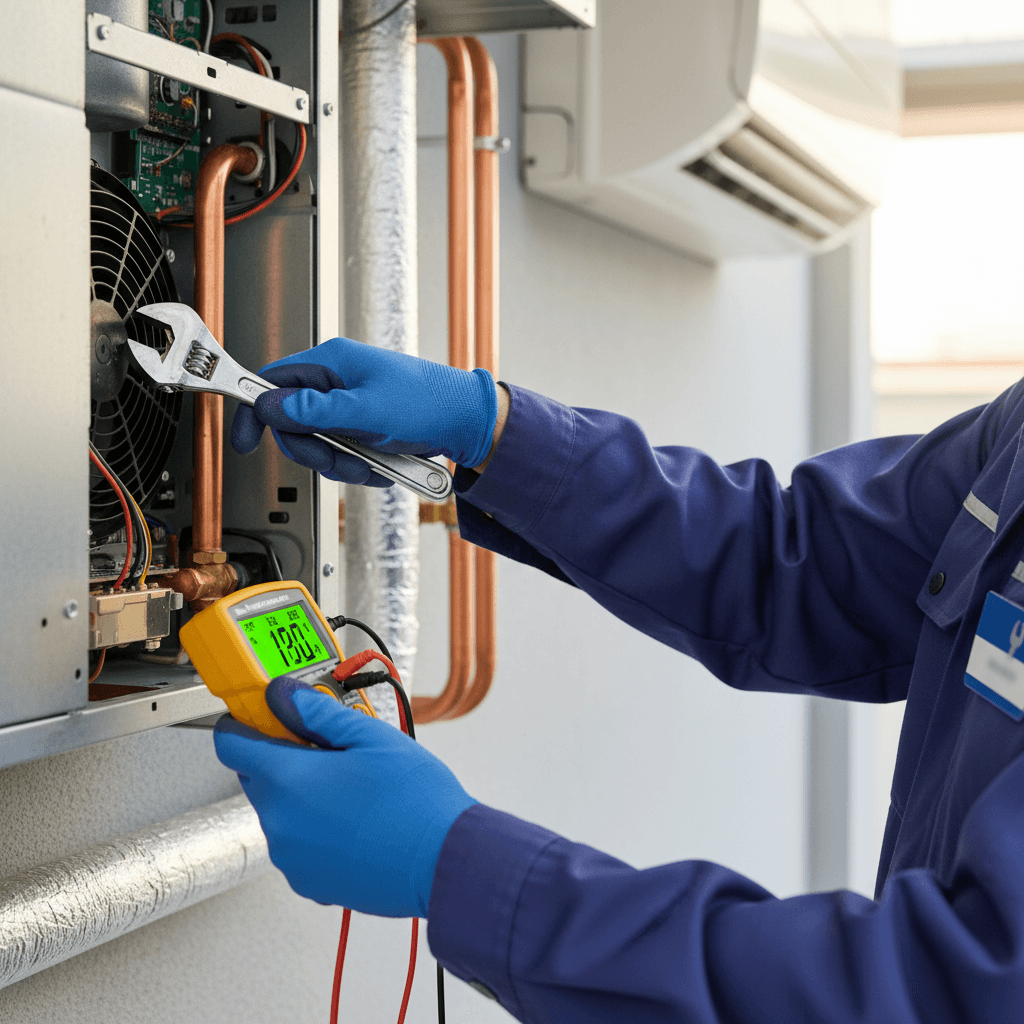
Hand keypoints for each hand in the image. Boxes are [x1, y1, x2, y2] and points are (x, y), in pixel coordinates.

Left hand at [213, 676, 476, 916]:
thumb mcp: (369, 735)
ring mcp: (291, 857)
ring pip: (279, 810)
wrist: (443, 860)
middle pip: (256, 776)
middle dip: (281, 756)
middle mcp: (279, 823)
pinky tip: (352, 818)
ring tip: (350, 786)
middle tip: (327, 746)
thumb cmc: (414, 800)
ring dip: (300, 794)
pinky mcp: (308, 882)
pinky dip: (313, 828)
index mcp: (288, 780)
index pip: (231, 744)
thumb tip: (283, 694)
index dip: (245, 722)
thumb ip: (317, 711)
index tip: (267, 714)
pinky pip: (296, 843)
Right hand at [230, 339, 498, 485]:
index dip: (255, 411)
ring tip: (368, 463)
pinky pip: (343, 453)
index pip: (273, 381)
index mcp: (332, 363)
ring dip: (340, 463)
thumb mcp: (366, 409)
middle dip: (313, 449)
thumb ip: (315, 410)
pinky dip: (358, 465)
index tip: (245, 440)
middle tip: (336, 459)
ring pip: (318, 443)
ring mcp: (350, 405)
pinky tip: (380, 464)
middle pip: (293, 422)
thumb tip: (271, 407)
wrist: (468, 423)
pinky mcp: (364, 426)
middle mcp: (337, 381)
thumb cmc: (428, 404)